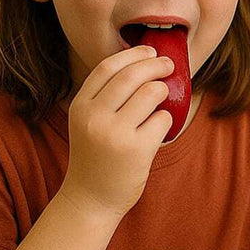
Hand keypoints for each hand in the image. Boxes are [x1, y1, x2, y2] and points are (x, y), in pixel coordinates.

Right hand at [58, 45, 173, 220]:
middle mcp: (94, 117)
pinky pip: (163, 119)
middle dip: (156, 64)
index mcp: (80, 106)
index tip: (149, 50)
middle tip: (169, 65)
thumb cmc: (96, 157)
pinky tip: (157, 129)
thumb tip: (144, 63)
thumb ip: (106, 97)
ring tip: (161, 101)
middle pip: (132, 75)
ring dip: (163, 91)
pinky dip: (165, 119)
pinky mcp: (137, 149)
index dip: (133, 55)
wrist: (91, 199)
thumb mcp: (88, 122)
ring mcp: (115, 133)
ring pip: (151, 93)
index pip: (108, 67)